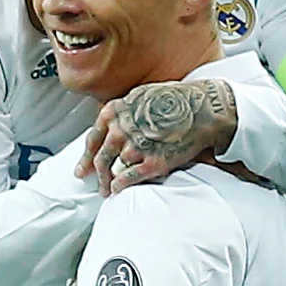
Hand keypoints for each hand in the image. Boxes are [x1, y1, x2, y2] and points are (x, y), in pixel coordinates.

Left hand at [78, 78, 237, 193]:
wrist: (203, 109)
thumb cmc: (176, 100)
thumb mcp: (141, 96)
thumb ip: (123, 111)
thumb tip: (112, 125)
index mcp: (115, 111)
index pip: (93, 139)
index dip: (86, 156)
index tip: (82, 169)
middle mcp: (121, 129)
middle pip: (101, 158)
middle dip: (95, 174)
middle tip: (96, 185)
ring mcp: (136, 147)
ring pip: (114, 169)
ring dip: (109, 182)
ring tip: (109, 190)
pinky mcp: (152, 162)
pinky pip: (128, 178)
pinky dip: (120, 185)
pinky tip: (117, 190)